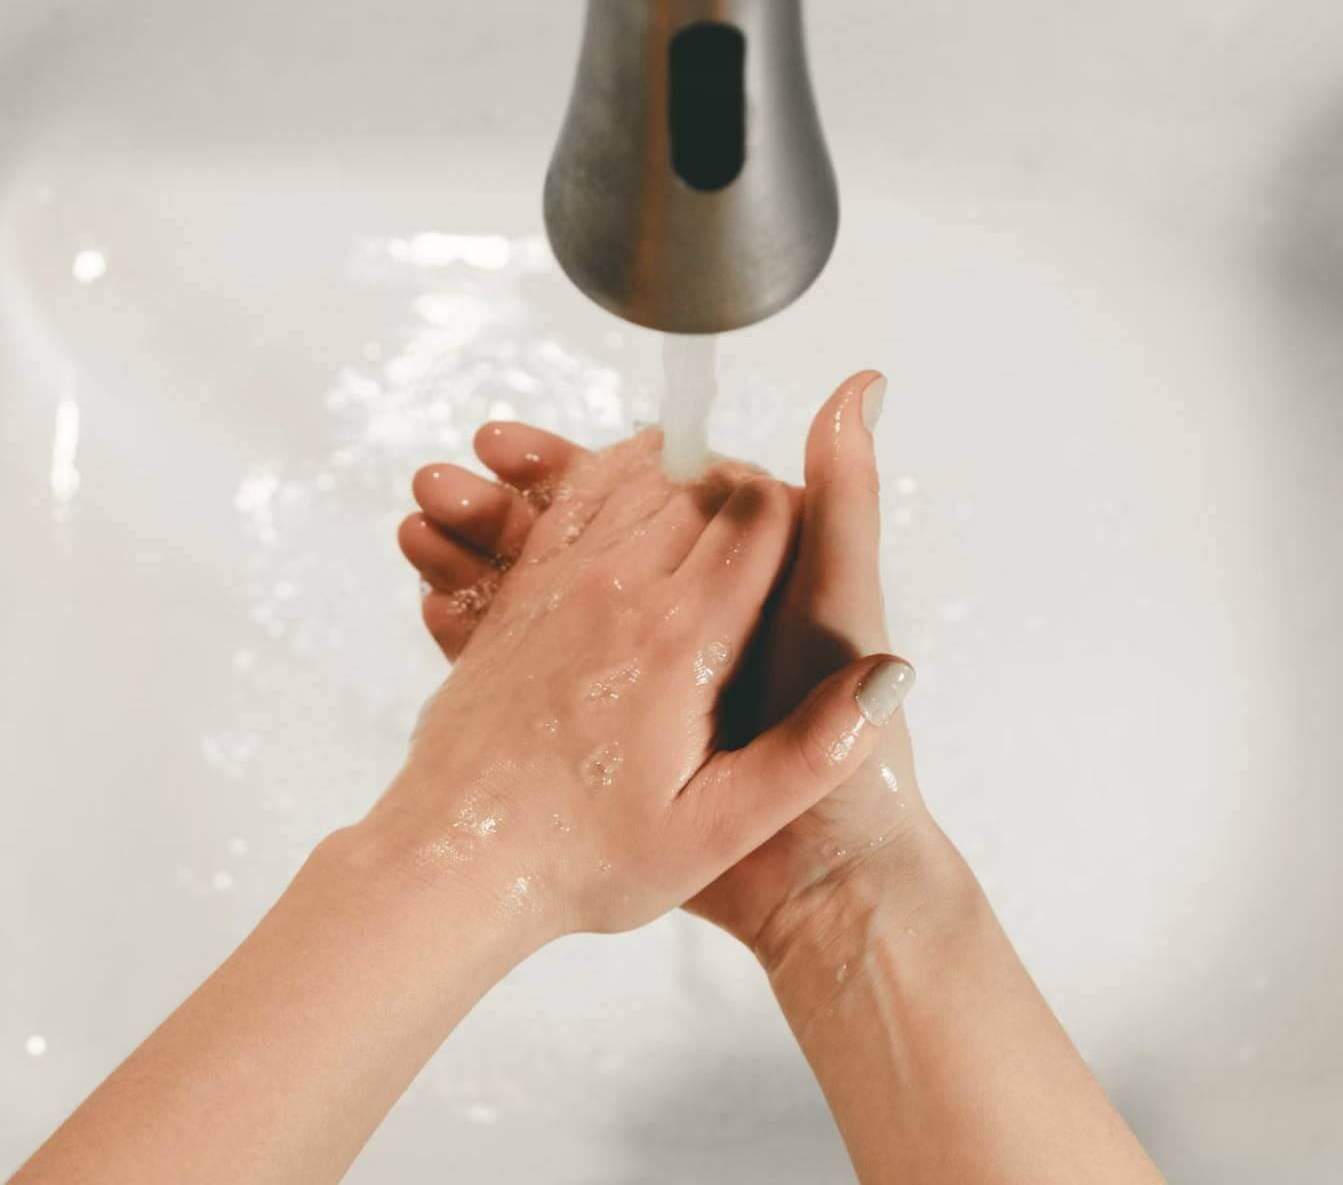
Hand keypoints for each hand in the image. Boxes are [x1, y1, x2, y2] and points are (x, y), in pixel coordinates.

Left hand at [379, 427, 913, 945]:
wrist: (454, 863)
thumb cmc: (587, 861)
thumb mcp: (715, 832)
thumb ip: (810, 756)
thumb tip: (888, 678)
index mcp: (682, 641)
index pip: (763, 514)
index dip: (799, 512)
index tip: (808, 547)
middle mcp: (619, 592)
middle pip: (702, 483)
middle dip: (745, 496)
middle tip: (767, 541)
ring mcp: (561, 585)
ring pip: (636, 479)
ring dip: (682, 484)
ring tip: (711, 524)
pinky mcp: (521, 595)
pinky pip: (572, 501)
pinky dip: (610, 486)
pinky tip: (633, 512)